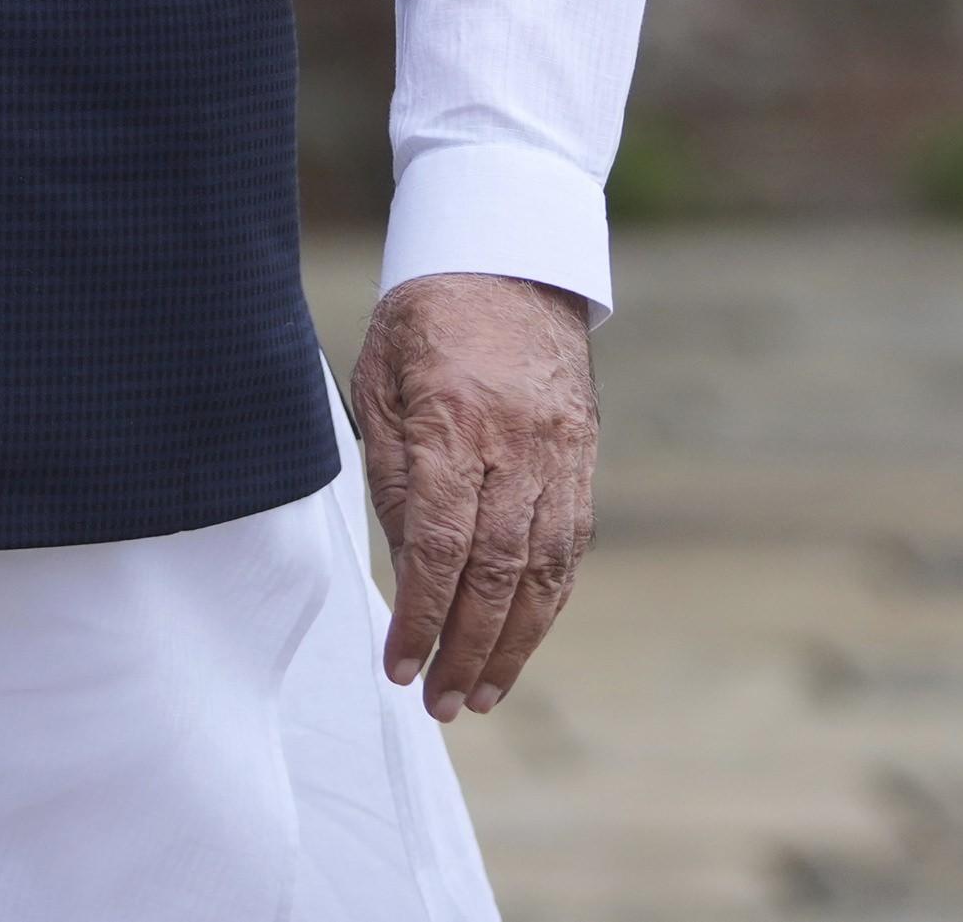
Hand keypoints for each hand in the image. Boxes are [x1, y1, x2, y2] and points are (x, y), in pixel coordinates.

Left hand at [349, 270, 596, 718]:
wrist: (510, 257)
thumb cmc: (426, 318)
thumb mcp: (379, 378)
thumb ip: (391, 470)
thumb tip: (402, 560)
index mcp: (456, 420)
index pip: (439, 542)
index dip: (420, 613)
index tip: (400, 665)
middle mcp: (518, 443)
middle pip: (497, 569)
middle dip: (466, 647)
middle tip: (441, 704)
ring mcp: (561, 452)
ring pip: (545, 569)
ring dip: (514, 642)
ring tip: (482, 693)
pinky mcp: (583, 456)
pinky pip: (570, 545)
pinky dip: (547, 602)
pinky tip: (520, 639)